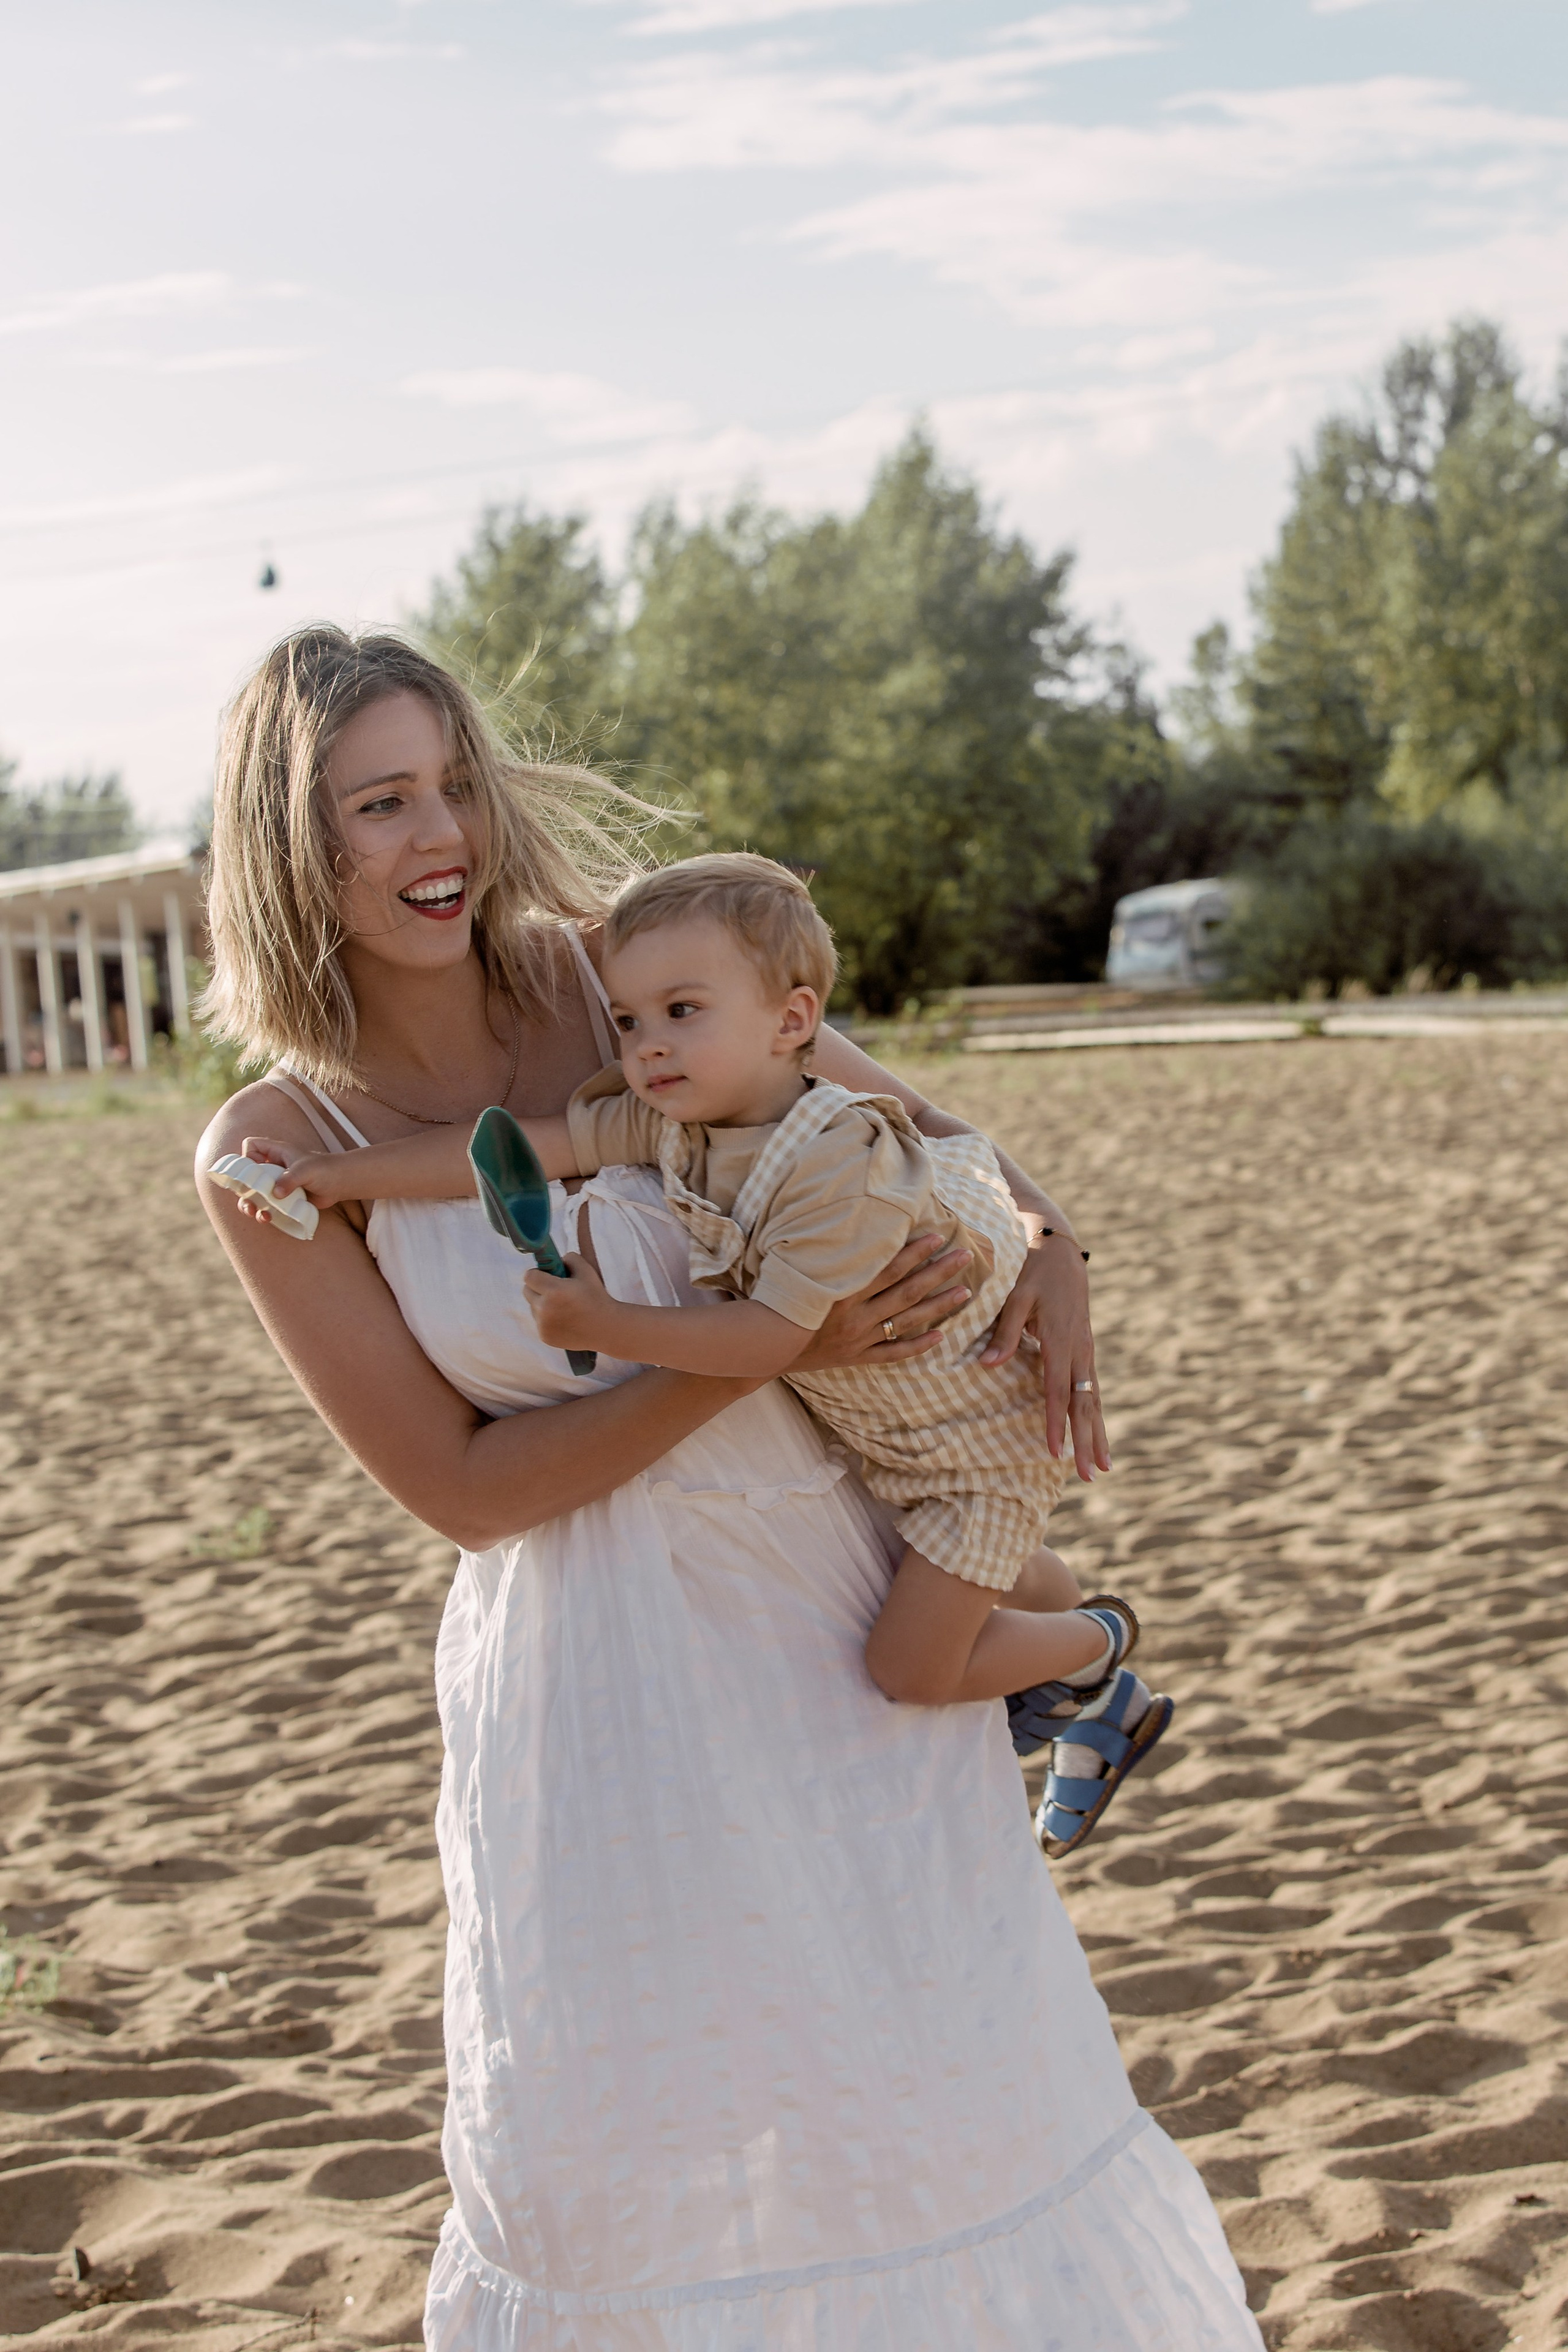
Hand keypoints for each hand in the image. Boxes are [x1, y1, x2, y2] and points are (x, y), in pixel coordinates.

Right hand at [233, 1136, 348, 1220]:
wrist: (340, 1183)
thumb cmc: (324, 1169)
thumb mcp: (306, 1171)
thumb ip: (290, 1180)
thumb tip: (275, 1194)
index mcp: (276, 1152)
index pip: (251, 1146)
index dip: (248, 1156)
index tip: (255, 1170)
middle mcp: (273, 1167)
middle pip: (247, 1174)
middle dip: (242, 1188)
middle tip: (247, 1200)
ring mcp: (276, 1184)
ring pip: (253, 1193)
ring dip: (249, 1204)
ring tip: (255, 1212)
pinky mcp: (282, 1199)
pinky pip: (266, 1205)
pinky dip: (263, 1212)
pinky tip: (268, 1218)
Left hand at [524, 1252, 614, 1349]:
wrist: (606, 1328)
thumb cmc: (597, 1297)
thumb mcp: (587, 1271)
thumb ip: (569, 1258)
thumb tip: (556, 1259)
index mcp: (554, 1291)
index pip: (529, 1276)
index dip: (537, 1273)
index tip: (546, 1275)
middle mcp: (545, 1309)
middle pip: (527, 1291)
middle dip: (538, 1287)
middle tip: (554, 1289)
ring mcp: (543, 1325)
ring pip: (533, 1307)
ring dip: (542, 1304)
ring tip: (563, 1306)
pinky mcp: (544, 1337)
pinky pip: (539, 1321)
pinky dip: (547, 1319)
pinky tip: (565, 1318)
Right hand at [790, 1234, 973, 1374]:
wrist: (760, 1348)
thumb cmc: (772, 1300)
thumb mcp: (790, 1269)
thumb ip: (815, 1249)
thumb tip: (829, 1216)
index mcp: (841, 1290)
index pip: (887, 1268)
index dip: (914, 1252)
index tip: (937, 1236)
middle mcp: (855, 1314)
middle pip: (906, 1291)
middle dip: (938, 1273)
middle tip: (965, 1256)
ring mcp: (858, 1338)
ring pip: (906, 1321)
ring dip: (938, 1306)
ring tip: (965, 1292)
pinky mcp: (855, 1357)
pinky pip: (892, 1353)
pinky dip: (917, 1347)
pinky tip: (941, 1338)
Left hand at [979, 1231, 1108, 1482]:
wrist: (1060, 1248)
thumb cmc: (1032, 1270)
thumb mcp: (1014, 1296)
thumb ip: (1004, 1333)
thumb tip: (988, 1366)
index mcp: (1060, 1338)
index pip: (1058, 1390)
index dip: (1056, 1423)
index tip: (1054, 1452)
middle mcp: (1079, 1348)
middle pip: (1085, 1403)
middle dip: (1087, 1441)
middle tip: (1089, 1475)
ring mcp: (1087, 1349)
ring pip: (1095, 1399)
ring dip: (1098, 1433)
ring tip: (1101, 1466)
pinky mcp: (1087, 1348)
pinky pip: (1093, 1387)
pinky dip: (1096, 1414)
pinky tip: (1096, 1434)